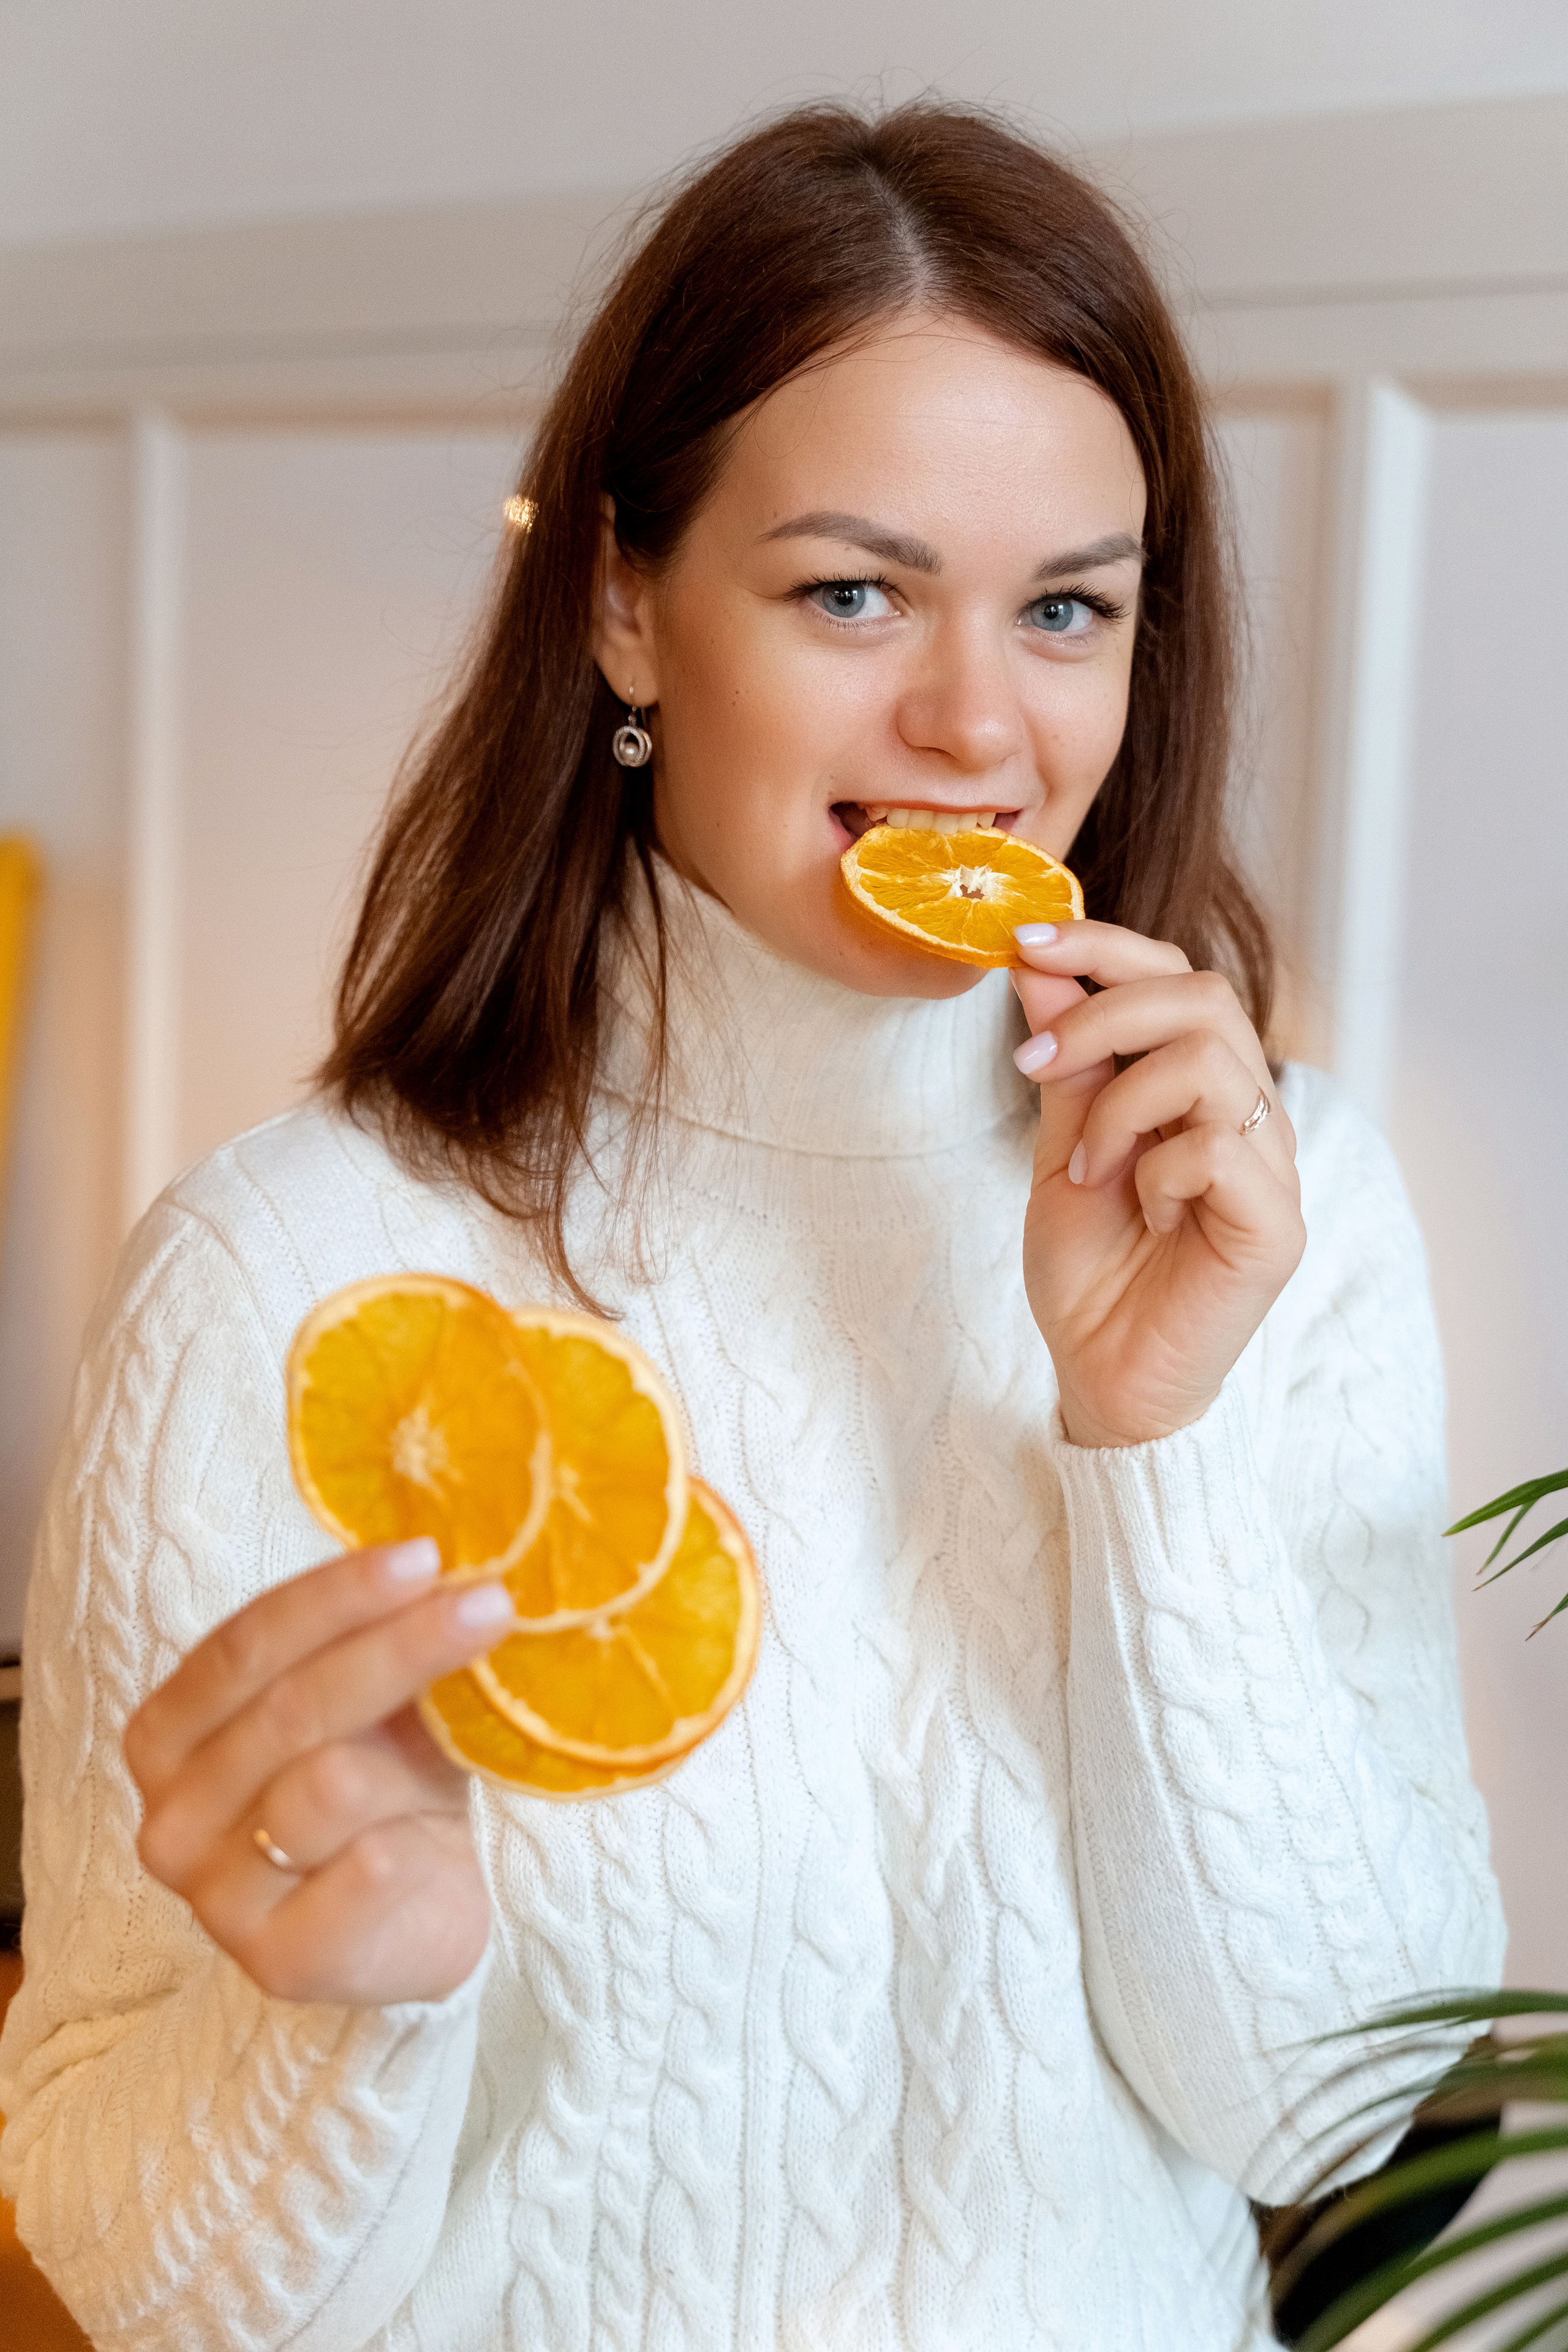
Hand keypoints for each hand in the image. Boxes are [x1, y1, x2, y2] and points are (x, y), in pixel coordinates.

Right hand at [126, 1542, 516, 2005]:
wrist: (415, 1912)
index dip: (334, 1597)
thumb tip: (436, 1562)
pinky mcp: (279, 1961)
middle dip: (398, 1648)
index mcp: (169, 1734)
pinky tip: (431, 1836)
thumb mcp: (373, 1700)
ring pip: (323, 1788)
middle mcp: (173, 1816)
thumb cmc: (384, 1784)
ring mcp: (215, 1898)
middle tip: (488, 1605)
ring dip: (409, 1759)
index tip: (424, 1558)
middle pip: (287, 1710)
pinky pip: (363, 1872)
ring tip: (457, 1749)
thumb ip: (373, 1640)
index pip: (242, 1647)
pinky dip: (411, 1840)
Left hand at [1010, 920, 1304, 1448]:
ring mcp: (1274, 1167)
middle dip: (1103, 1012)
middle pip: (1203, 996)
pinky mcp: (1277, 1224)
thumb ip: (1066, 1063)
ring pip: (1211, 1060)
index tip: (1023, 944)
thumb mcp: (1060, 1149)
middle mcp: (1252, 1114)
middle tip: (1034, 1062)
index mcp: (1204, 1088)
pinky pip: (1218, 1146)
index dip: (1105, 946)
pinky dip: (1156, 1169)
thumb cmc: (1092, 1272)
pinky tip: (1141, 1213)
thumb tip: (1039, 967)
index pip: (1177, 976)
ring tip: (1087, 1167)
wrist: (1102, 1377)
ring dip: (1121, 1102)